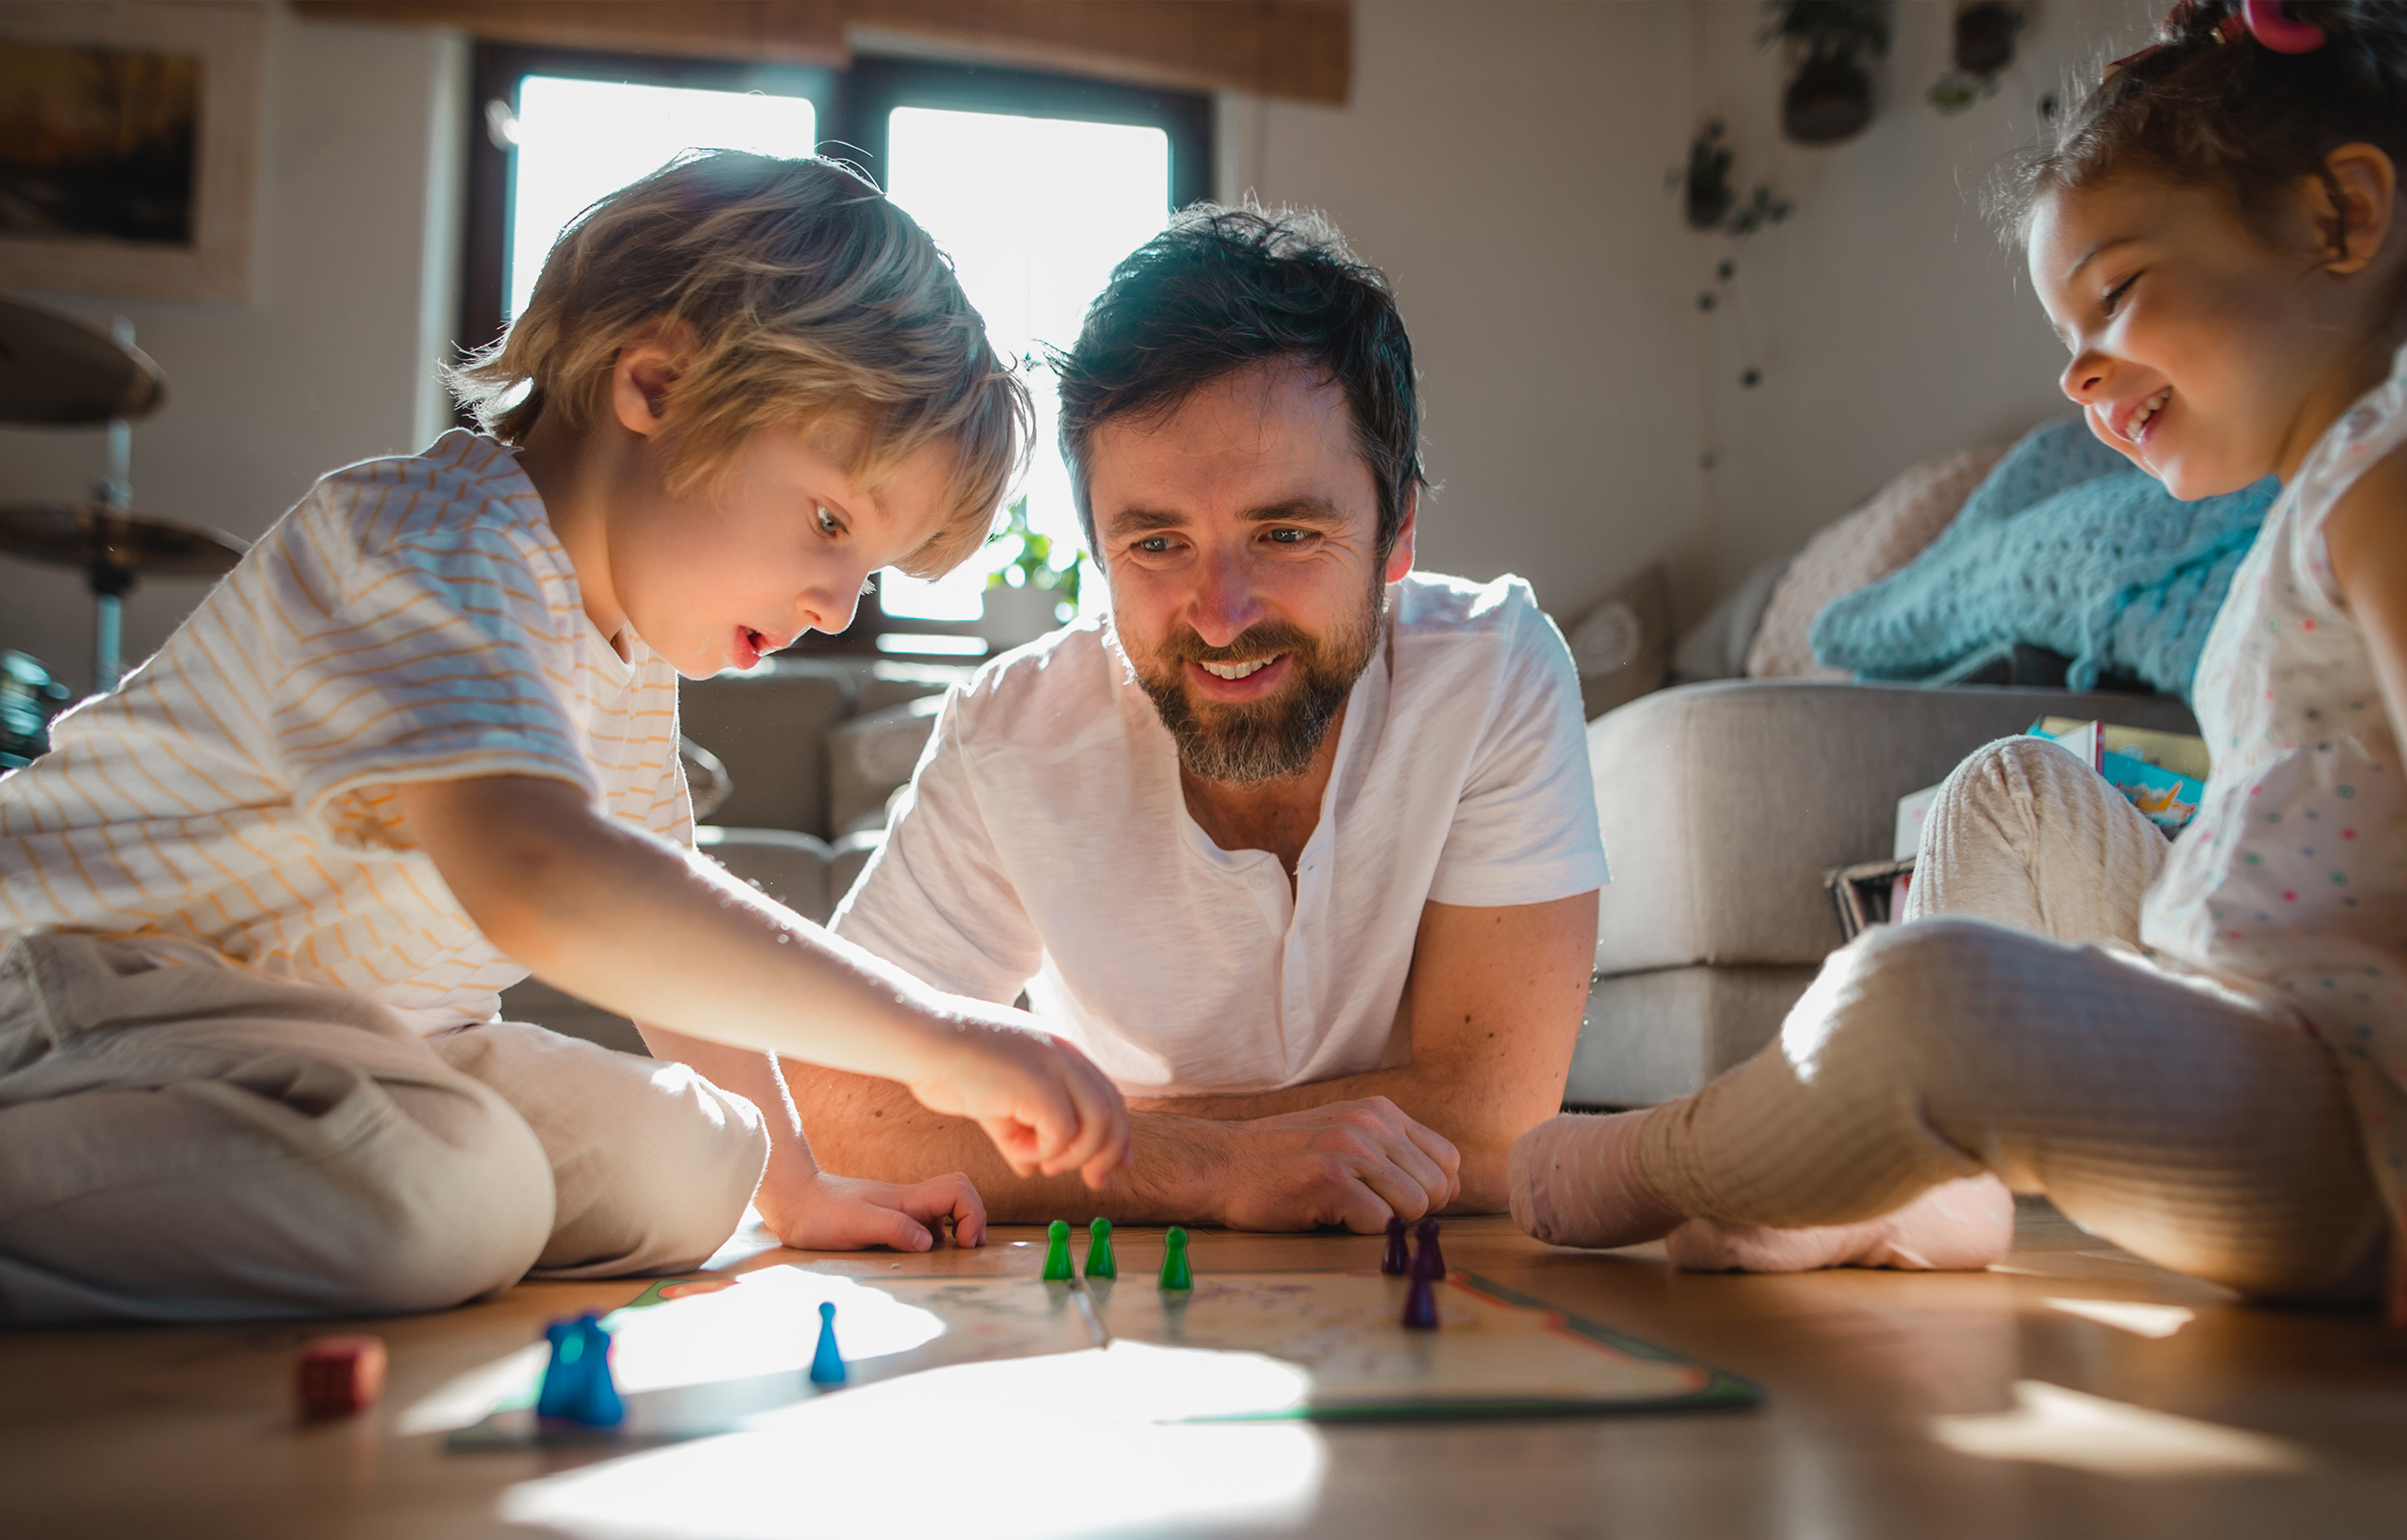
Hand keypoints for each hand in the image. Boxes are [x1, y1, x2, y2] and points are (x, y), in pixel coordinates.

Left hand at [754, 1167, 987, 1251]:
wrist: (792, 1201)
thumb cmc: (820, 1213)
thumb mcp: (857, 1224)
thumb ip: (894, 1229)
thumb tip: (930, 1242)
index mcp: (907, 1199)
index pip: (958, 1191)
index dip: (972, 1214)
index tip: (962, 1243)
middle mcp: (908, 1202)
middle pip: (959, 1197)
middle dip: (973, 1221)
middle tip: (966, 1251)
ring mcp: (899, 1211)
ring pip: (943, 1213)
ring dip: (955, 1232)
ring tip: (948, 1259)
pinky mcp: (888, 1222)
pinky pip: (923, 1226)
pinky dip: (933, 1241)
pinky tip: (919, 1259)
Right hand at [904, 1011, 1131, 1188]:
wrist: (921, 1041)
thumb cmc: (949, 1066)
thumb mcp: (995, 1104)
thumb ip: (1018, 1133)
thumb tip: (1031, 1169)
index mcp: (1060, 1051)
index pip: (1109, 1095)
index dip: (1118, 1134)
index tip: (1114, 1164)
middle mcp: (1066, 1054)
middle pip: (1114, 1110)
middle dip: (1110, 1153)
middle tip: (1095, 1182)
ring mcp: (1055, 1066)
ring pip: (1098, 1124)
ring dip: (1075, 1156)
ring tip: (1046, 1167)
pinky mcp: (1039, 1084)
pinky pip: (1062, 1133)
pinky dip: (1045, 1152)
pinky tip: (1018, 1152)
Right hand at [1203, 1097, 1460, 1231]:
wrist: (1220, 1163)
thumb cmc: (1281, 1160)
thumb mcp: (1345, 1140)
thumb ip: (1397, 1157)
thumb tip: (1453, 1188)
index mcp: (1379, 1112)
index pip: (1448, 1159)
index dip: (1431, 1190)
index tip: (1394, 1199)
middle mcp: (1371, 1124)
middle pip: (1438, 1187)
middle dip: (1411, 1211)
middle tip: (1366, 1211)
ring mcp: (1352, 1149)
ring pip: (1416, 1207)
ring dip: (1385, 1222)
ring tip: (1345, 1211)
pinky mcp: (1332, 1180)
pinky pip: (1382, 1223)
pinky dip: (1359, 1231)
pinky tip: (1328, 1217)